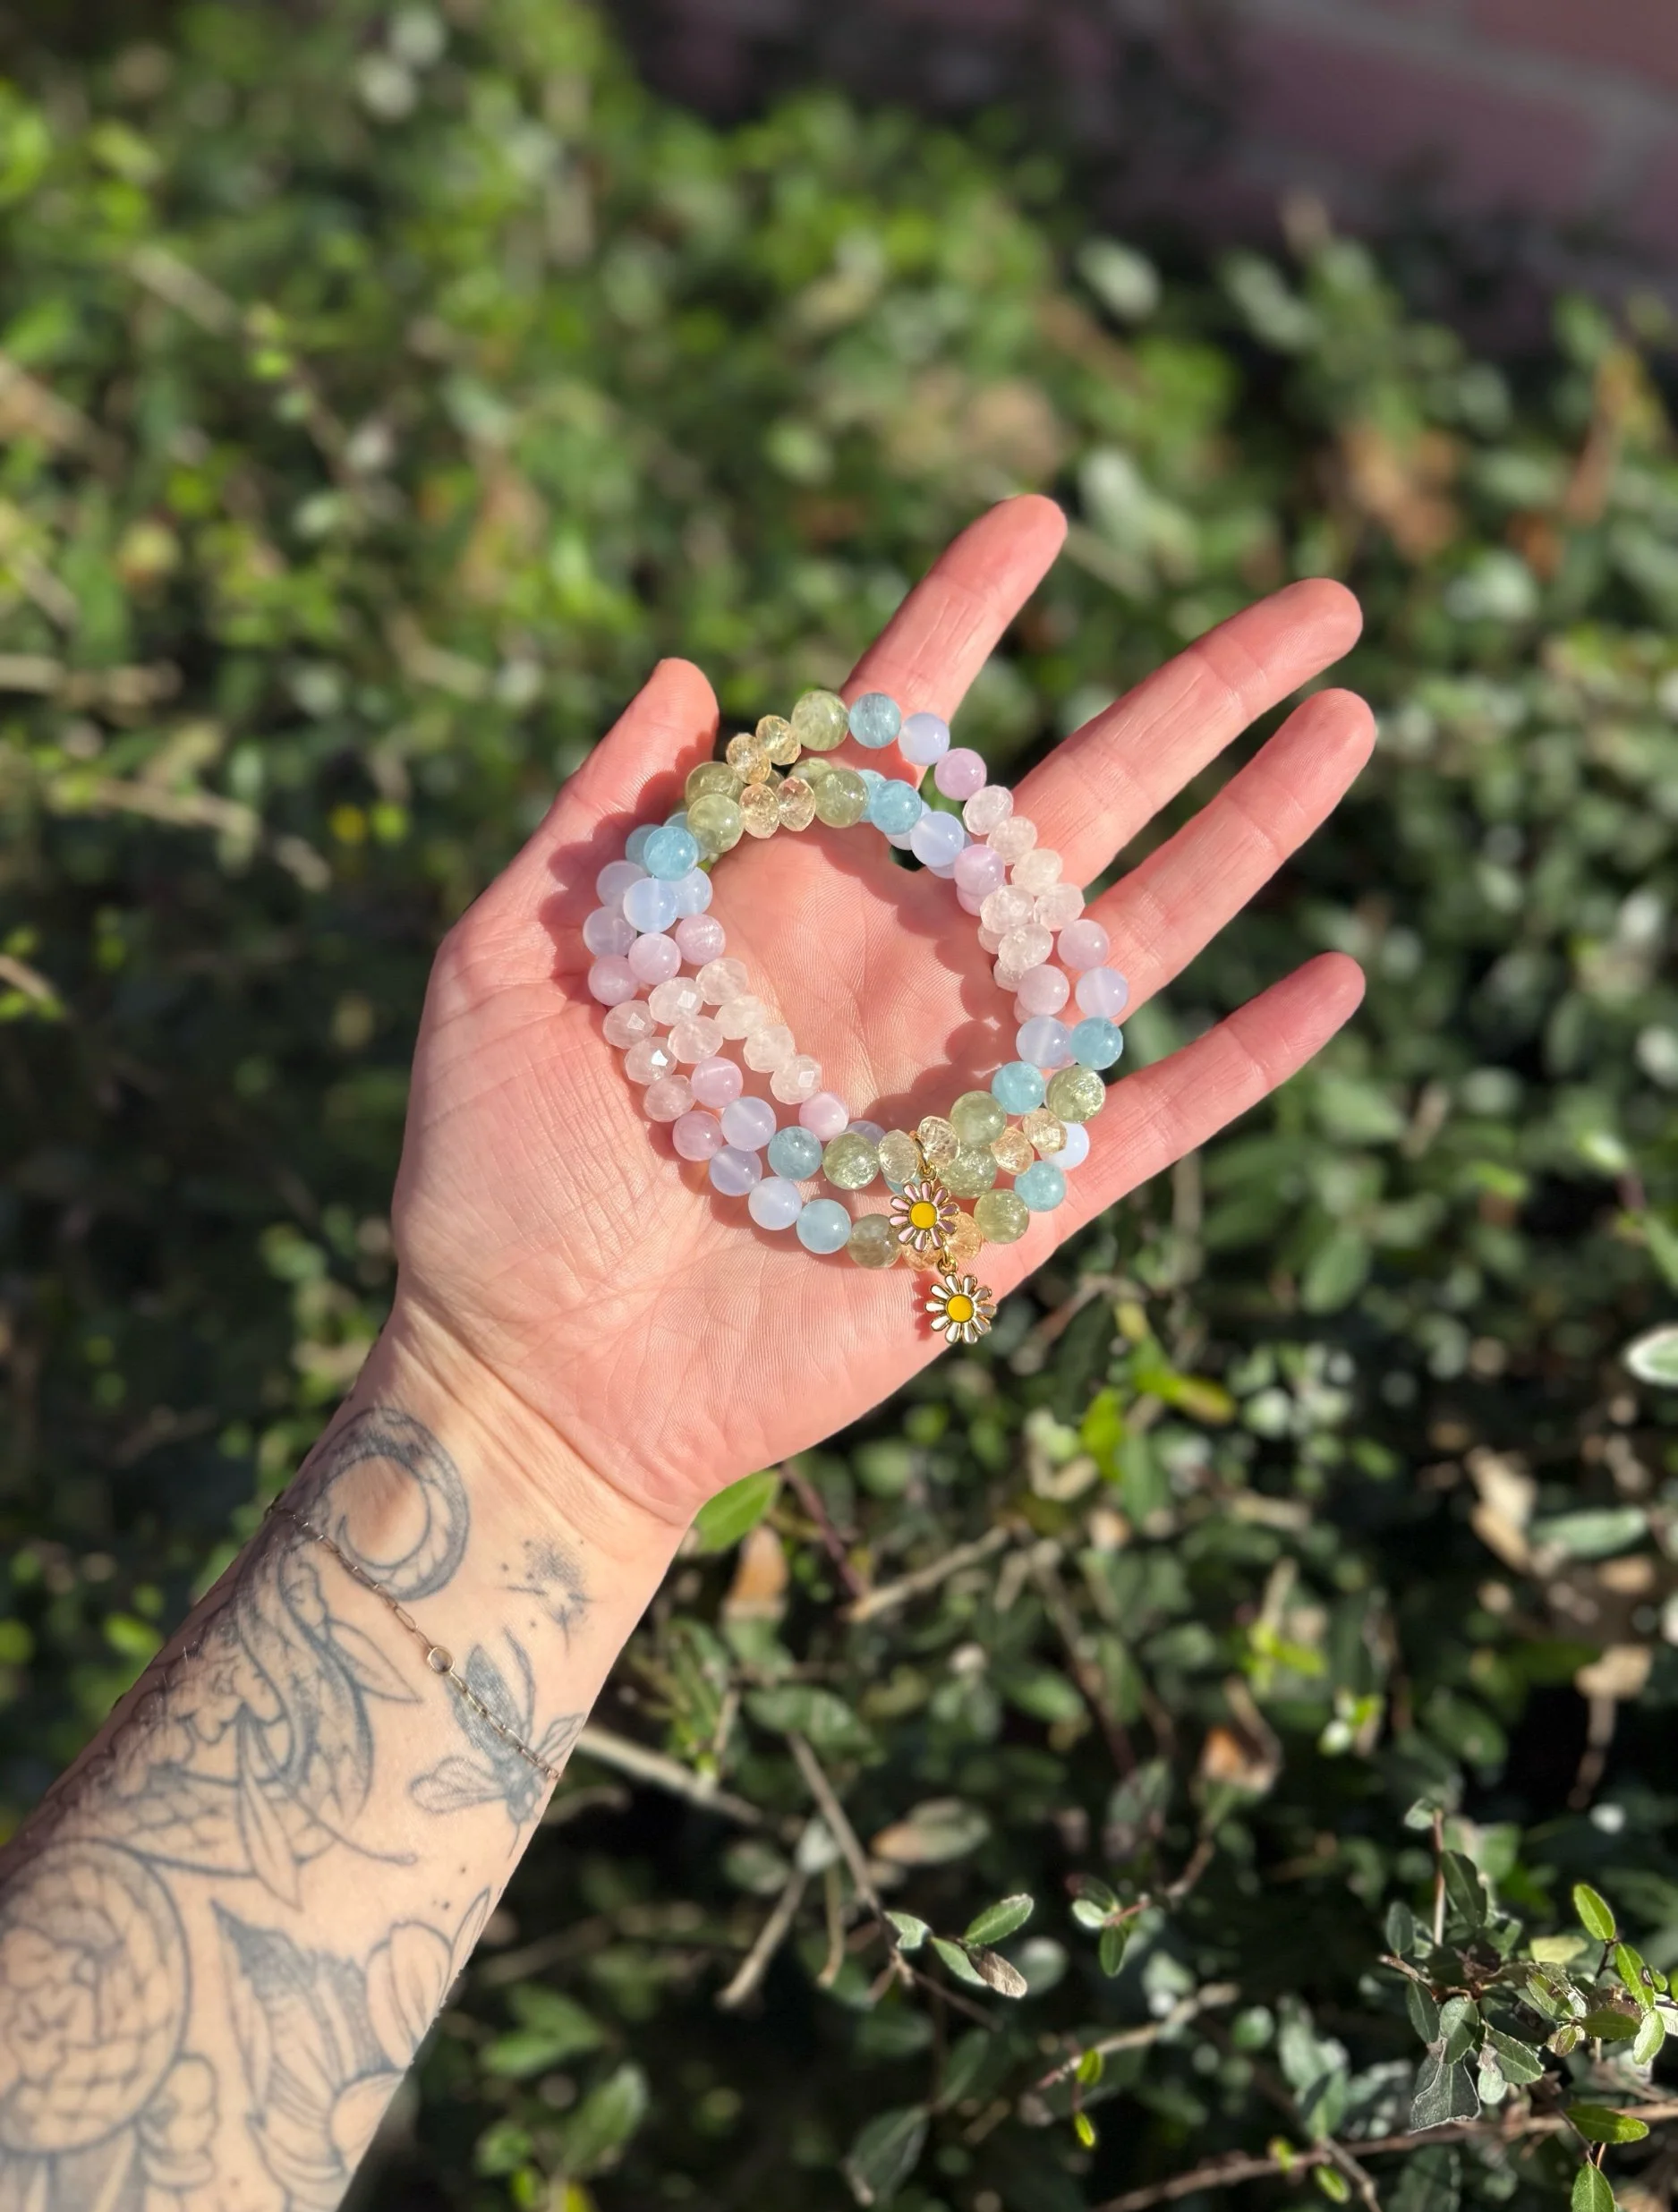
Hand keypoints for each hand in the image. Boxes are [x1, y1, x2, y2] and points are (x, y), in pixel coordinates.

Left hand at [388, 497, 1369, 1522]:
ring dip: (1252, 832)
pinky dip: (1249, 1058)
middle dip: (1195, 697)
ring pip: (1143, 932)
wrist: (539, 1373)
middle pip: (1076, 800)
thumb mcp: (507, 967)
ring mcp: (966, 1085)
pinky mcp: (1011, 1209)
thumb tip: (695, 670)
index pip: (900, 726)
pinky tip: (1337, 977)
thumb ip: (596, 818)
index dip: (968, 617)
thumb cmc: (493, 1174)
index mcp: (780, 896)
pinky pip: (1156, 1119)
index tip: (1038, 518)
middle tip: (1319, 602)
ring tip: (1350, 724)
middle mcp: (897, 968)